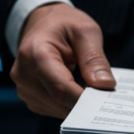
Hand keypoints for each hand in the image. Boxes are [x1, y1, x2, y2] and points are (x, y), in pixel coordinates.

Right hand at [10, 3, 115, 117]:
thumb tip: (105, 85)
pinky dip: (71, 105)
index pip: (61, 88)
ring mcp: (24, 89)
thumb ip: (94, 58)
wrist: (42, 24)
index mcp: (34, 53)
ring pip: (59, 109)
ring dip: (79, 106)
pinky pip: (55, 109)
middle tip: (109, 98)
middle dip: (86, 103)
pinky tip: (81, 93)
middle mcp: (24, 74)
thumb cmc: (64, 24)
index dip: (85, 100)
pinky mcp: (30, 97)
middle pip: (60, 101)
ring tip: (95, 91)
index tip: (108, 102)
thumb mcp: (85, 30)